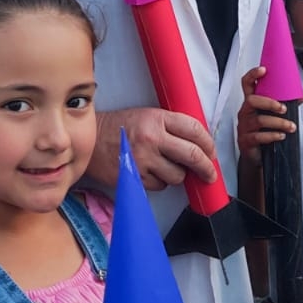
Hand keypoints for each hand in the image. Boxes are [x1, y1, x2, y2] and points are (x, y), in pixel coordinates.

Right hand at [90, 106, 215, 191]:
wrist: (91, 139)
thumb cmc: (120, 127)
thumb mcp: (146, 116)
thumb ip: (170, 127)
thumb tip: (199, 147)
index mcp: (157, 118)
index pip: (194, 129)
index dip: (208, 143)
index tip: (211, 153)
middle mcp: (151, 137)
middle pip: (192, 155)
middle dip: (206, 168)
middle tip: (210, 174)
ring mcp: (143, 159)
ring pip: (177, 176)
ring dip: (176, 176)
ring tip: (163, 167)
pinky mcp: (135, 176)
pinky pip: (159, 186)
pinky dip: (158, 182)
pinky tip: (148, 172)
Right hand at [236, 66, 295, 157]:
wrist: (255, 156)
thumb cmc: (264, 131)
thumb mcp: (274, 116)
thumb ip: (287, 104)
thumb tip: (302, 95)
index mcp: (251, 103)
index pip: (247, 84)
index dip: (253, 75)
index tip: (264, 70)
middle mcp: (245, 112)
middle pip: (252, 101)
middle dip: (269, 103)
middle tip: (284, 108)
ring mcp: (243, 127)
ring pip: (259, 120)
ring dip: (278, 123)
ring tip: (291, 126)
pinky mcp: (245, 141)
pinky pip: (258, 137)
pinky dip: (272, 136)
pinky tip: (282, 136)